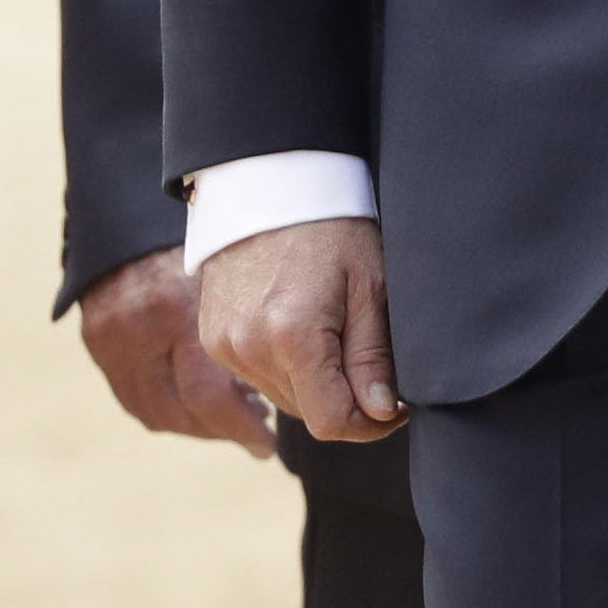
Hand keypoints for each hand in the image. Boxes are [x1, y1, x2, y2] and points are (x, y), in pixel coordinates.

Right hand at [78, 249, 277, 455]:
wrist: (141, 203)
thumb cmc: (218, 230)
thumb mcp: (244, 267)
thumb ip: (262, 324)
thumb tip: (295, 387)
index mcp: (180, 306)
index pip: (210, 397)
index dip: (243, 430)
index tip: (269, 443)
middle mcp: (140, 324)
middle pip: (181, 411)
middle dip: (222, 430)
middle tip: (257, 432)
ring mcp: (112, 332)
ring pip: (155, 410)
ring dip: (195, 424)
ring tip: (229, 416)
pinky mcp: (95, 335)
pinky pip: (132, 395)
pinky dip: (166, 408)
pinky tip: (194, 401)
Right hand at [197, 216, 404, 441]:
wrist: (268, 181)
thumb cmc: (330, 225)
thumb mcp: (370, 285)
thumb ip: (374, 357)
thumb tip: (381, 413)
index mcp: (292, 336)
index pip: (333, 423)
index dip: (372, 425)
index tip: (395, 406)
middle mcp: (248, 347)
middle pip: (308, 413)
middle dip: (344, 400)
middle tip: (368, 358)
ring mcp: (224, 344)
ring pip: (283, 397)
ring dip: (313, 384)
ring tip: (332, 331)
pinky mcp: (211, 337)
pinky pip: (257, 375)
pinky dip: (284, 366)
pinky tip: (299, 325)